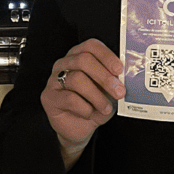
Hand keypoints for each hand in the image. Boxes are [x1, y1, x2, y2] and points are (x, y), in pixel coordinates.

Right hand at [41, 39, 125, 166]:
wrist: (79, 127)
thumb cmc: (94, 105)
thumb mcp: (107, 91)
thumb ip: (114, 81)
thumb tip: (125, 77)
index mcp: (79, 56)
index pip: (91, 46)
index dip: (106, 56)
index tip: (120, 70)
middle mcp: (64, 64)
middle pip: (83, 60)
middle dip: (104, 77)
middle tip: (119, 92)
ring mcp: (54, 80)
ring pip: (76, 79)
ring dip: (96, 96)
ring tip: (106, 108)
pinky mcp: (49, 97)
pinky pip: (69, 98)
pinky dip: (85, 108)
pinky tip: (89, 113)